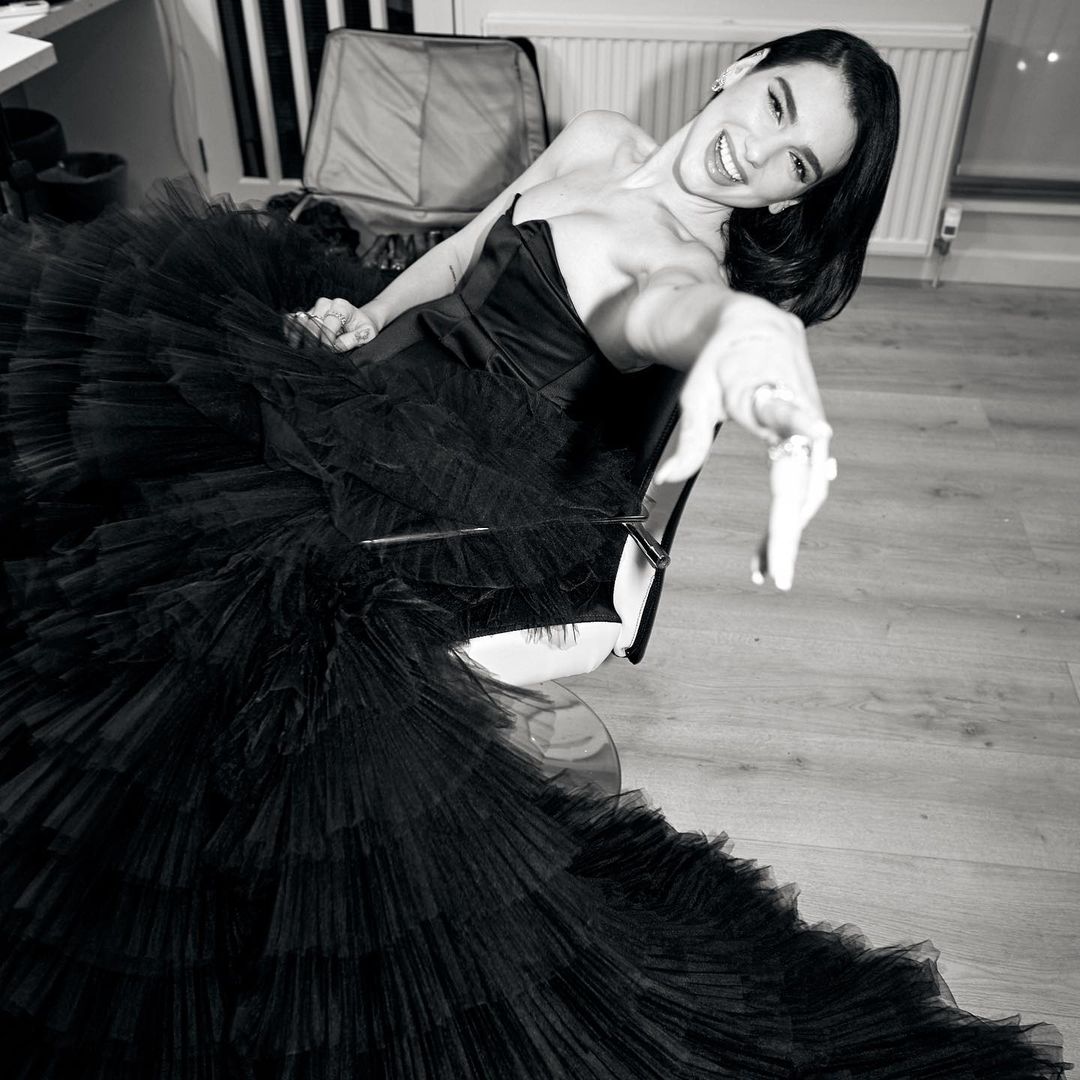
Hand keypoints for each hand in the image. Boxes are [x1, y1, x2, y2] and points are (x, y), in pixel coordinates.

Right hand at [284, 297, 378, 351]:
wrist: (361, 319)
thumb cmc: (364, 327)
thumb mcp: (367, 334)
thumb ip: (352, 340)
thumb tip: (335, 346)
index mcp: (341, 306)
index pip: (329, 324)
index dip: (327, 341)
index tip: (328, 352)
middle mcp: (325, 304)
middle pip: (313, 323)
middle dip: (312, 340)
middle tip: (312, 355)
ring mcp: (315, 307)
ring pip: (301, 321)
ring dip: (298, 335)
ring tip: (297, 348)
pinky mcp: (307, 313)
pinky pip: (294, 319)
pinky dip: (291, 329)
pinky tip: (291, 340)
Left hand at [654, 293, 835, 590]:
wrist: (761, 329)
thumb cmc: (723, 362)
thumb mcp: (696, 394)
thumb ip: (689, 439)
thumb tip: (665, 479)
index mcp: (766, 393)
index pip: (788, 409)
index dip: (802, 421)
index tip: (819, 429)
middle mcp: (800, 414)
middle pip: (800, 479)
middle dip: (789, 530)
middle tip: (778, 574)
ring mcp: (812, 432)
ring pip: (806, 493)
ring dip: (786, 535)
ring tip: (763, 571)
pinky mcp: (813, 445)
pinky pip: (803, 490)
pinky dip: (786, 522)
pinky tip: (767, 551)